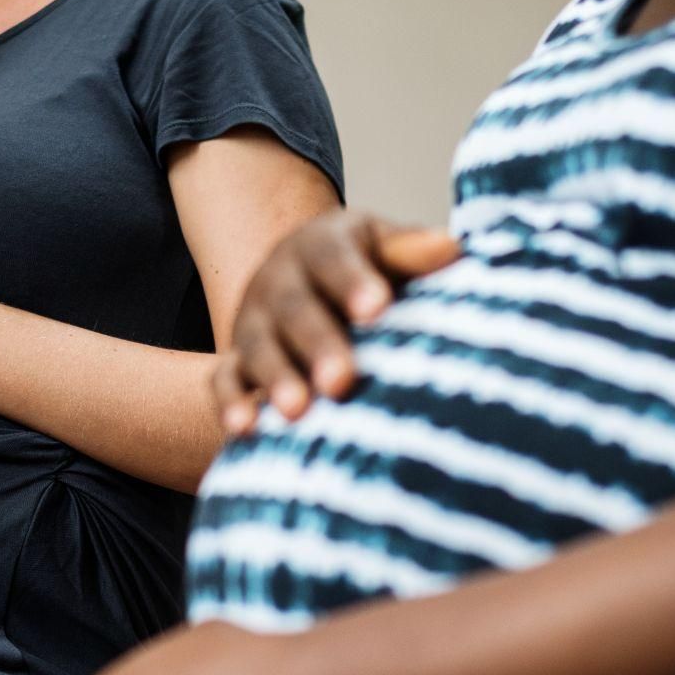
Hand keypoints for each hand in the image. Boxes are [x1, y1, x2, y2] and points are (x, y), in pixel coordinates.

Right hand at [215, 214, 459, 434]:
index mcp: (320, 245)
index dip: (354, 282)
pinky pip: (222, 379)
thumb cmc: (363, 268)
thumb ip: (410, 252)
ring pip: (258, 347)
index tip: (378, 309)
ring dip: (276, 379)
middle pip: (295, 309)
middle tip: (342, 381)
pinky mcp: (234, 359)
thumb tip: (452, 248)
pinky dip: (232, 403)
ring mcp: (252, 321)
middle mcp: (279, 280)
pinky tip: (245, 430)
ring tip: (297, 411)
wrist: (300, 274)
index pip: (335, 258)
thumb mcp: (382, 248)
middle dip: (318, 344)